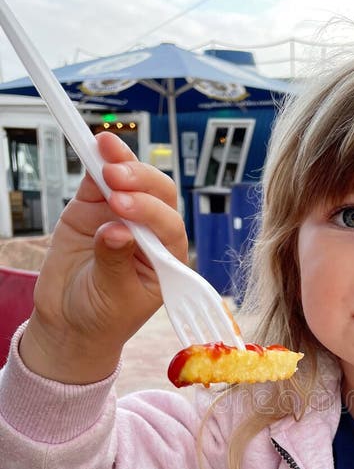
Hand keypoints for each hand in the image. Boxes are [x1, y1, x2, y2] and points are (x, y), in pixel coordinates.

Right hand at [20, 131, 186, 383]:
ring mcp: (122, 216)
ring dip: (121, 162)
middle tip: (115, 177)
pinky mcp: (94, 207)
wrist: (70, 320)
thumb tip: (116, 231)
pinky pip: (99, 180)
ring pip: (131, 181)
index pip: (168, 226)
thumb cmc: (104, 316)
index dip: (149, 211)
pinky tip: (95, 148)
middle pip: (158, 196)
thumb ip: (115, 262)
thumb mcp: (113, 297)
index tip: (122, 205)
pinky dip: (98, 162)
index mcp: (168, 259)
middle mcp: (151, 233)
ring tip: (105, 149)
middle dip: (140, 182)